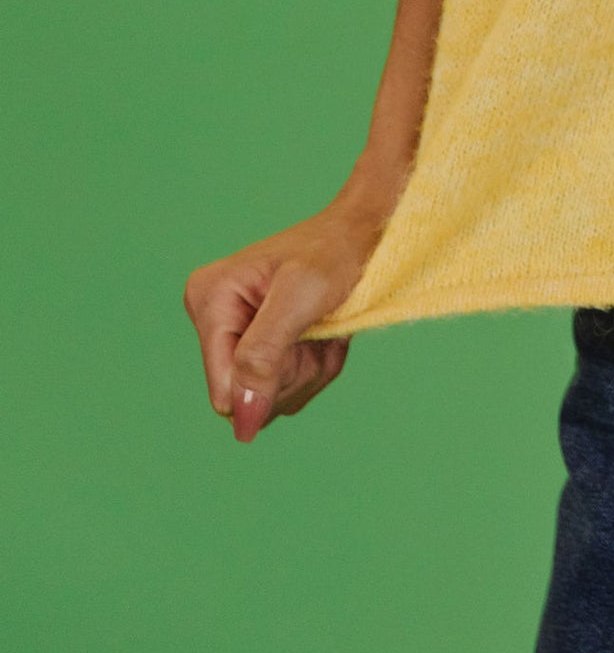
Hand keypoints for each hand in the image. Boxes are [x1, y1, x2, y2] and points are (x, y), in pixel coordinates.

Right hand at [183, 194, 383, 443]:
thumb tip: (239, 421)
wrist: (364, 232)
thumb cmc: (334, 252)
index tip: (303, 342)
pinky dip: (316, 366)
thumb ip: (262, 355)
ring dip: (310, 369)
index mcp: (209, 300)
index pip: (225, 389)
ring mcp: (237, 337)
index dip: (269, 385)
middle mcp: (215, 320)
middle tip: (318, 331)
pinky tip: (324, 333)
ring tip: (323, 327)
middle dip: (294, 373)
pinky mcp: (260, 348)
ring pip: (271, 399)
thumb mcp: (300, 297)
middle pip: (248, 400)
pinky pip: (287, 389)